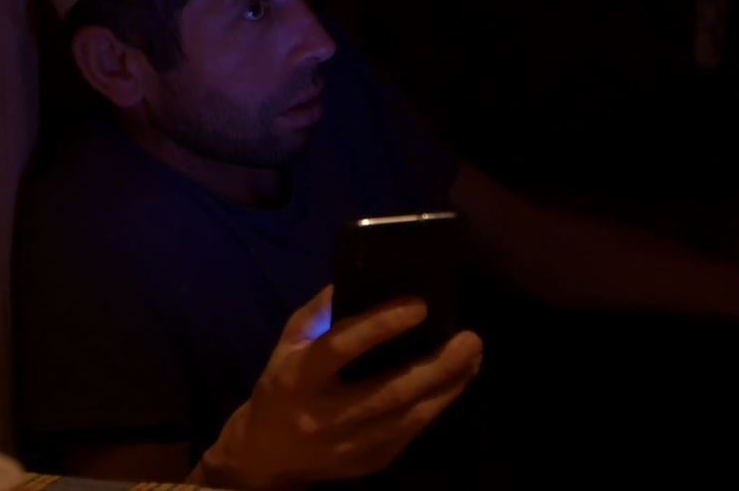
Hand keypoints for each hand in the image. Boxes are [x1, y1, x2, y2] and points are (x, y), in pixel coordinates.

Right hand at [196, 285, 483, 489]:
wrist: (266, 456)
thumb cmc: (282, 386)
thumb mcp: (288, 343)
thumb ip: (319, 312)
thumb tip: (360, 276)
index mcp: (298, 376)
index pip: (341, 347)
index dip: (381, 324)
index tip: (421, 304)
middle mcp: (323, 414)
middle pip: (389, 390)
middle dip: (437, 364)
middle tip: (470, 337)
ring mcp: (348, 445)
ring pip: (409, 417)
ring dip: (448, 386)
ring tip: (472, 358)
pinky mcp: (369, 462)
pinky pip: (411, 432)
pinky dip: (438, 405)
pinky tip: (456, 382)